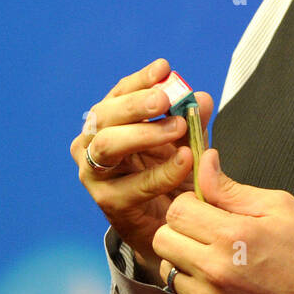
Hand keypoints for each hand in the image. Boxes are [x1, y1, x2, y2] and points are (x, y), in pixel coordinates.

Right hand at [70, 58, 213, 281]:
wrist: (169, 225)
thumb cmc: (170, 176)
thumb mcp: (183, 142)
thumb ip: (191, 121)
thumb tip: (201, 98)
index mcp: (108, 122)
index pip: (118, 93)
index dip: (140, 80)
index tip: (164, 69)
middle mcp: (91, 144)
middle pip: (103, 116)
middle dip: (134, 104)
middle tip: (165, 98)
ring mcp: (95, 174)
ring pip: (107, 145)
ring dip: (143, 133)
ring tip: (177, 126)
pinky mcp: (109, 202)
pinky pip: (135, 184)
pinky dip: (161, 172)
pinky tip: (184, 160)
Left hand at [153, 147, 293, 293]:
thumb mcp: (277, 206)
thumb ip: (231, 187)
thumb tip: (205, 162)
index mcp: (232, 236)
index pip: (178, 210)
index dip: (189, 201)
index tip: (204, 204)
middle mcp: (215, 268)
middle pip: (164, 238)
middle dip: (180, 226)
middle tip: (203, 226)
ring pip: (167, 264)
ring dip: (182, 254)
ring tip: (209, 250)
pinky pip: (179, 287)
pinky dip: (190, 277)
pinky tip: (212, 269)